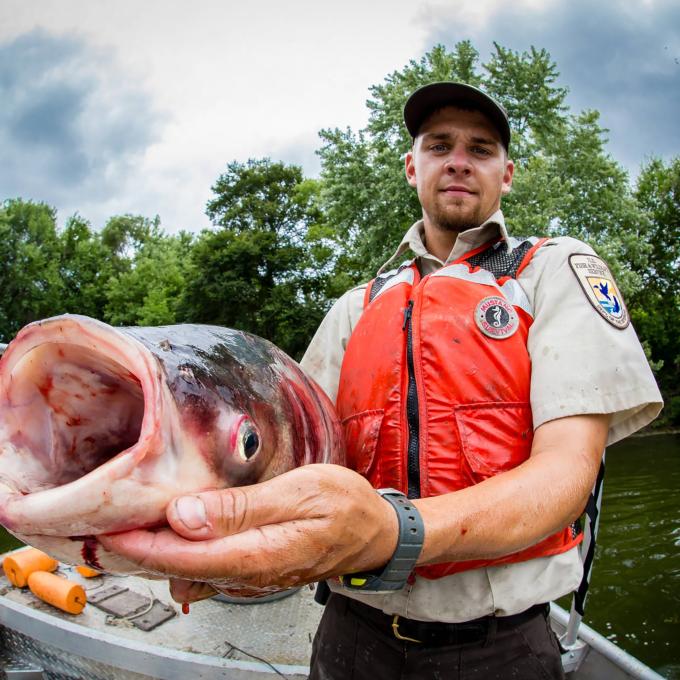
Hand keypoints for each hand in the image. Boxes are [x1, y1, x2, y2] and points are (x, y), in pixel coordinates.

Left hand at [99, 464, 397, 601]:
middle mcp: (247, 572)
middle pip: (178, 567)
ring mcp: (248, 574)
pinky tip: (170, 528)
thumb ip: (242, 508)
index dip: (142, 544)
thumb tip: (184, 515)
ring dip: (154, 549)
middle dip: (137, 548)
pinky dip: (178, 551)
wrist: (373, 532)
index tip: (107, 526)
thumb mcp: (300, 493)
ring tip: (128, 518)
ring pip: (187, 570)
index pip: (184, 555)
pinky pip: (203, 567)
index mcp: (258, 553)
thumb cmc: (344, 506)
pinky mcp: (250, 568)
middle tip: (104, 519)